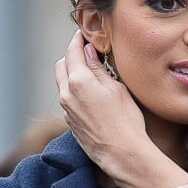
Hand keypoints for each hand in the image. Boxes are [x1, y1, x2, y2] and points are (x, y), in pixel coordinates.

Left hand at [54, 30, 148, 173]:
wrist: (122, 153)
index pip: (72, 52)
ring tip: (91, 71)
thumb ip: (98, 68)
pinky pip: (68, 98)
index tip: (83, 34)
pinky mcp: (70, 122)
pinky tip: (91, 92)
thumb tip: (89, 53)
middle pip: (61, 65)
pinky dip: (74, 89)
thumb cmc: (125, 120)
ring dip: (72, 72)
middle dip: (71, 55)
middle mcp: (67, 94)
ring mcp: (67, 110)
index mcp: (78, 81)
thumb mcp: (116, 87)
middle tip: (87, 51)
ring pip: (63, 82)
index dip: (77, 40)